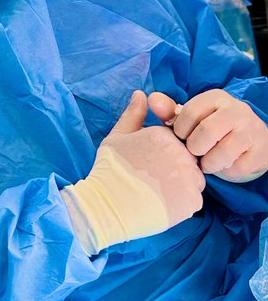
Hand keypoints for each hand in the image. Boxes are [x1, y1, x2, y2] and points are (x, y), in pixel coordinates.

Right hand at [63, 91, 204, 252]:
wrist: (105, 206)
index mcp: (165, 135)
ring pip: (194, 181)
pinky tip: (161, 206)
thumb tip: (141, 94)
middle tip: (152, 183)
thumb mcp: (116, 138)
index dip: (163, 156)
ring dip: (181, 188)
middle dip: (175, 171)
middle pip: (189, 161)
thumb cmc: (108, 172)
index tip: (147, 168)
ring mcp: (189, 176)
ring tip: (156, 196)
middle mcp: (181, 152)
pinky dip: (181, 205)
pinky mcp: (191, 199)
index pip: (177, 143)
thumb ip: (133, 115)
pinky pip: (193, 201)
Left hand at [149, 89, 267, 181]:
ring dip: (209, 164)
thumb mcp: (189, 120)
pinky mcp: (261, 151)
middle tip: (197, 151)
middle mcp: (237, 109)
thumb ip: (169, 111)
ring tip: (210, 161)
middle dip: (195, 149)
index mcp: (216, 98)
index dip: (180, 131)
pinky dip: (226, 172)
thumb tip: (151, 98)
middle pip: (205, 132)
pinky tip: (227, 165)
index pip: (188, 113)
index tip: (184, 137)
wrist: (249, 146)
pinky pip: (236, 168)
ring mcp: (252, 129)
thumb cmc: (211, 133)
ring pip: (221, 153)